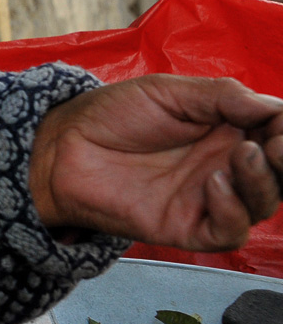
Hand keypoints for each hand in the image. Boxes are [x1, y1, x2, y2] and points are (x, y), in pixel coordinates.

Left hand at [30, 75, 282, 250]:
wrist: (63, 145)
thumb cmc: (113, 115)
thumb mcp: (170, 92)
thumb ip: (224, 96)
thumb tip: (275, 106)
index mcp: (229, 130)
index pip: (279, 134)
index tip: (281, 123)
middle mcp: (226, 165)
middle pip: (280, 174)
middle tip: (277, 145)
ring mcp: (209, 198)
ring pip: (263, 204)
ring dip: (263, 181)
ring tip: (242, 155)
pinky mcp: (187, 227)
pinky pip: (228, 231)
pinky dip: (232, 210)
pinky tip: (214, 184)